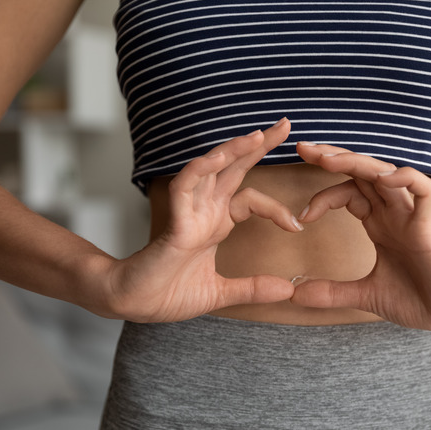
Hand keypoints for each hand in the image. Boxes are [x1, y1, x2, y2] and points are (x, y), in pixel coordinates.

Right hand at [104, 119, 299, 322]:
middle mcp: (204, 211)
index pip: (250, 198)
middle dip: (258, 146)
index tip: (298, 226)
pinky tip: (220, 157)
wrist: (132, 305)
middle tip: (285, 124)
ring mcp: (189, 213)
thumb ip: (252, 289)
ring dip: (233, 149)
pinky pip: (185, 186)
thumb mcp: (220, 293)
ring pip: (211, 169)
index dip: (276, 207)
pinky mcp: (174, 222)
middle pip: (235, 168)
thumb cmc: (166, 293)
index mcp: (216, 223)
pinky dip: (201, 169)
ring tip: (258, 134)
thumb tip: (288, 290)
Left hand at [291, 142, 430, 330]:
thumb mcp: (364, 296)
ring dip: (358, 163)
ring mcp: (412, 218)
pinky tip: (384, 178)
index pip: (348, 192)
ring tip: (328, 159)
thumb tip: (294, 295)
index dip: (323, 197)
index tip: (300, 217)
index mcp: (380, 223)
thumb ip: (331, 293)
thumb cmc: (417, 300)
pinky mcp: (429, 228)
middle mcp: (395, 214)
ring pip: (387, 175)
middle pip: (364, 173)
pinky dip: (406, 179)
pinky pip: (424, 192)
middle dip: (334, 158)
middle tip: (304, 148)